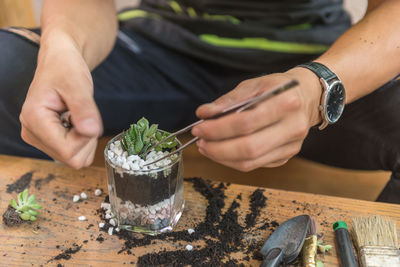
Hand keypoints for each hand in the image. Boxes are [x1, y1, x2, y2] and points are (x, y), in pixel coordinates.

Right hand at [20, 32, 102, 168]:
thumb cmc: (66, 68)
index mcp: (34, 120)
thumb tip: (92, 132)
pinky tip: (75, 122)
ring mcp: (38, 139)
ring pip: (74, 158)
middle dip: (86, 139)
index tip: (85, 115)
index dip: (85, 137)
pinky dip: (81, 140)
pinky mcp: (47, 140)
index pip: (68, 151)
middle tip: (82, 114)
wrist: (59, 62)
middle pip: (71, 158)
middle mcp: (32, 134)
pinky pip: (73, 153)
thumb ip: (84, 108)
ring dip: (84, 139)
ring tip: (77, 116)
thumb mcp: (78, 84)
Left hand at [192, 67, 321, 170]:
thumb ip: (228, 100)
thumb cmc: (278, 88)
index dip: (218, 129)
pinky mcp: (286, 156)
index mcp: (286, 103)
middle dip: (218, 148)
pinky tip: (222, 152)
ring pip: (251, 162)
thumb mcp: (254, 84)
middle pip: (249, 147)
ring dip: (222, 158)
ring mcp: (292, 146)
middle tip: (200, 141)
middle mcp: (293, 127)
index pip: (246, 122)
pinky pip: (255, 165)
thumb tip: (204, 114)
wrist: (308, 97)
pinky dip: (233, 161)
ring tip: (207, 147)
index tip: (199, 128)